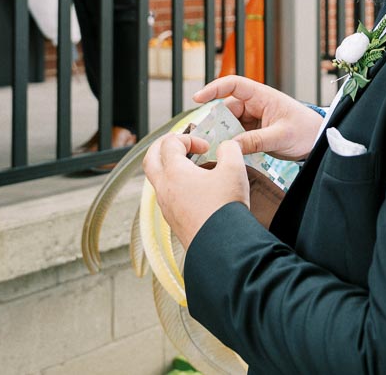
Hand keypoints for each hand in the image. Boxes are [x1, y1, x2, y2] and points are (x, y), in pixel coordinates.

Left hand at [142, 133, 248, 249]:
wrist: (222, 248)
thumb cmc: (224, 209)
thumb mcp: (234, 169)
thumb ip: (230, 150)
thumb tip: (226, 147)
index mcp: (174, 172)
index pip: (170, 143)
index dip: (189, 138)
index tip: (206, 147)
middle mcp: (164, 189)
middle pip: (151, 159)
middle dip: (164, 146)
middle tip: (180, 144)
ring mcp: (166, 207)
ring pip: (157, 179)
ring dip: (169, 167)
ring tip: (190, 167)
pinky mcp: (173, 221)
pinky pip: (166, 196)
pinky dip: (174, 185)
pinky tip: (194, 189)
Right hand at [193, 76, 325, 159]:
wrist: (319, 141)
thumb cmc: (305, 131)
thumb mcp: (280, 136)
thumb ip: (256, 141)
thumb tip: (231, 146)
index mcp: (262, 96)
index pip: (233, 85)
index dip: (214, 89)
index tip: (198, 99)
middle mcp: (255, 105)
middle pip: (227, 109)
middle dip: (215, 123)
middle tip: (202, 140)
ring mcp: (254, 119)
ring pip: (230, 124)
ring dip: (221, 135)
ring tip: (211, 150)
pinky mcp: (255, 132)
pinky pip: (237, 135)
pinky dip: (230, 144)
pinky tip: (224, 154)